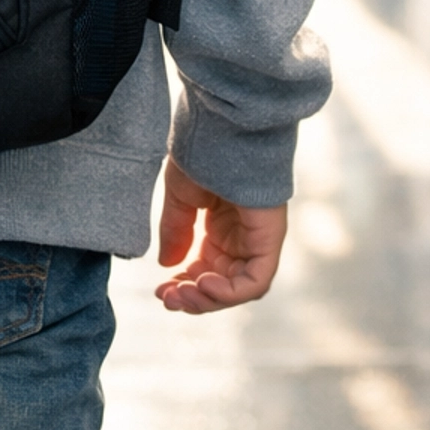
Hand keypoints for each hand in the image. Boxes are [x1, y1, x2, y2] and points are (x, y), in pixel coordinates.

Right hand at [155, 157, 286, 313]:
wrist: (222, 130)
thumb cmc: (203, 154)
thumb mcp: (181, 197)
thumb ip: (176, 231)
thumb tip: (167, 265)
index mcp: (221, 226)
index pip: (205, 269)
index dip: (183, 285)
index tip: (160, 291)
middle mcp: (241, 237)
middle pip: (220, 284)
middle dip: (193, 297)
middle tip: (167, 299)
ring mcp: (257, 239)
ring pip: (237, 288)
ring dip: (209, 299)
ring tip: (182, 295)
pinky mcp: (270, 240)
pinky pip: (255, 281)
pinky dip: (230, 292)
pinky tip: (204, 285)